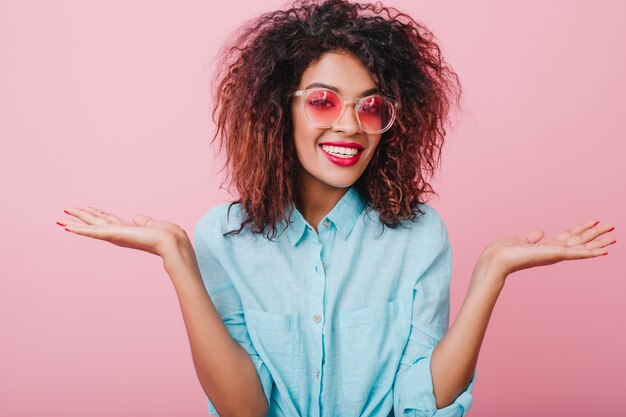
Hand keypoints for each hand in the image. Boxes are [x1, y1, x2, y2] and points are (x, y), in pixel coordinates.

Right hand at [57, 206, 189, 257]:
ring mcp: (116, 235)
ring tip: (61, 219)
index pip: (107, 220)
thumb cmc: (167, 236)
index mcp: (127, 229)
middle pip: (95, 221)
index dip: (96, 214)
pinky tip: (68, 227)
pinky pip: (93, 232)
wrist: (172, 243)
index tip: (85, 209)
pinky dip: (80, 230)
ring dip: (76, 221)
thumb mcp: (152, 225)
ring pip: (91, 226)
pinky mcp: (115, 235)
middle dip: (81, 216)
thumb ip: (143, 221)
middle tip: (66, 211)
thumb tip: (136, 216)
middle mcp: (119, 233)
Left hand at [481, 220, 615, 277]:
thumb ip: (533, 237)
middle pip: (580, 240)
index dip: (582, 229)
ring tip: (614, 237)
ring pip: (583, 246)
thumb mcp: (521, 240)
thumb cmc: (504, 252)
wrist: (497, 259)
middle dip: (596, 234)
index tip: (594, 221)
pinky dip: (592, 252)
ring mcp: (556, 254)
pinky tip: (605, 251)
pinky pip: (578, 253)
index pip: (569, 236)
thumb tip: (541, 232)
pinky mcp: (555, 255)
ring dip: (599, 241)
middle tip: (613, 227)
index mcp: (547, 246)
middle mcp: (554, 251)